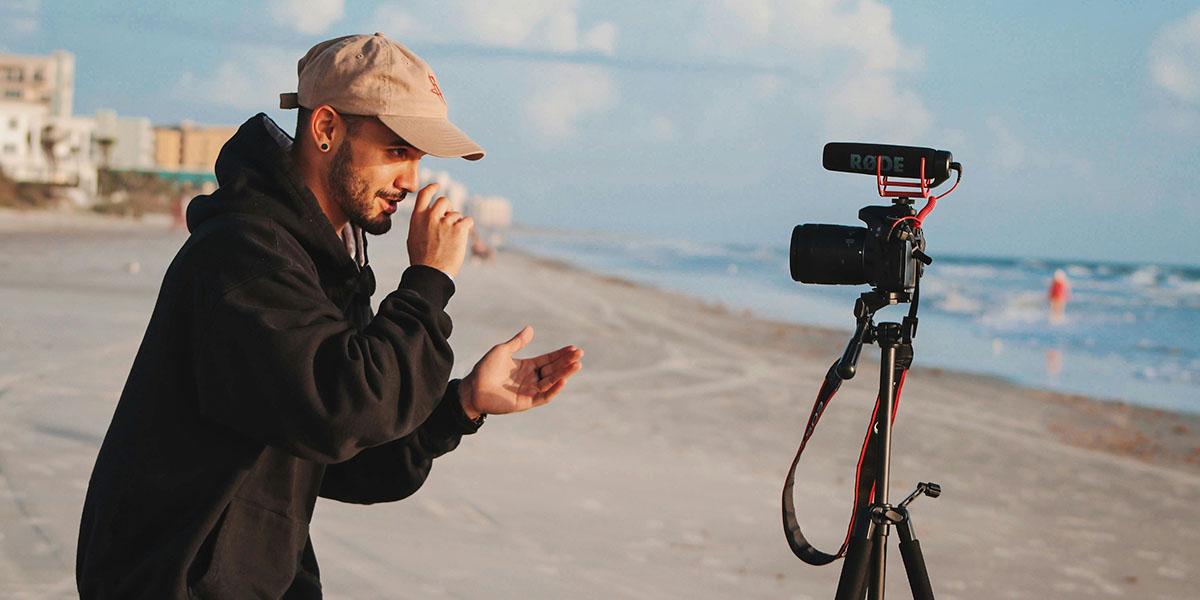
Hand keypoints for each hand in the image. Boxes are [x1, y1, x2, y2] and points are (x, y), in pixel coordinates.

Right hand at [407, 183, 472, 278]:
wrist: (431, 273)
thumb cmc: (421, 260)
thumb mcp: (413, 238)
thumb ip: (420, 223)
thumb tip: (426, 215)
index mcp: (418, 218)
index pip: (424, 194)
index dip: (432, 188)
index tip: (437, 185)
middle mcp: (431, 216)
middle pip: (444, 201)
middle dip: (448, 209)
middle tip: (449, 221)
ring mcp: (445, 222)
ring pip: (457, 214)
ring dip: (457, 223)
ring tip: (452, 240)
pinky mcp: (459, 229)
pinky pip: (468, 220)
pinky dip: (468, 226)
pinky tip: (463, 235)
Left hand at [460, 326, 583, 418]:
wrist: (473, 388)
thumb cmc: (485, 369)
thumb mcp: (503, 350)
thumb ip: (518, 342)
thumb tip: (531, 328)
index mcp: (527, 366)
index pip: (549, 360)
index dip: (561, 354)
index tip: (574, 348)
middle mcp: (531, 379)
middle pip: (553, 370)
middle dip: (566, 362)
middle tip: (579, 355)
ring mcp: (530, 391)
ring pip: (551, 382)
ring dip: (564, 374)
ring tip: (576, 365)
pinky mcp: (526, 402)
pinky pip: (544, 396)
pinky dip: (554, 389)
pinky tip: (563, 380)